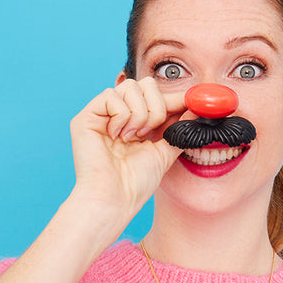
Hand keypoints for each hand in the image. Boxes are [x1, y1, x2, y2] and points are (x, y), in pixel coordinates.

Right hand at [69, 77, 185, 220]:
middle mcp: (120, 114)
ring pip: (130, 86)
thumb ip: (179, 128)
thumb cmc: (136, 182)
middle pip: (145, 83)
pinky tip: (117, 136)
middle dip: (156, 107)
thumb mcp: (166, 152)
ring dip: (139, 114)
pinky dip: (121, 115)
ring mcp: (102, 115)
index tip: (194, 102)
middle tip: (149, 133)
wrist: (115, 199)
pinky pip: (111, 95)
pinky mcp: (86, 117)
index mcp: (138, 122)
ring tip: (132, 138)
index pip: (159, 96)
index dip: (176, 97)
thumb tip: (197, 107)